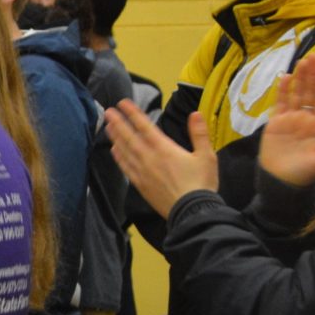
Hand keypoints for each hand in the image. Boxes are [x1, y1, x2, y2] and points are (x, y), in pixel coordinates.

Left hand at [104, 103, 220, 216]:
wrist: (191, 211)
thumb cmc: (201, 183)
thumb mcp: (206, 156)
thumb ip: (199, 133)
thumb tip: (195, 113)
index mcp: (164, 148)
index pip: (145, 126)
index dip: (133, 113)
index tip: (122, 103)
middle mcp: (149, 157)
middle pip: (129, 136)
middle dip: (118, 122)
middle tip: (108, 111)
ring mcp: (142, 172)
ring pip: (124, 151)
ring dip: (115, 137)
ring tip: (108, 126)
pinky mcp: (140, 185)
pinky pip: (125, 168)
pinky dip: (118, 157)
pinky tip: (114, 151)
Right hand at [258, 54, 314, 188]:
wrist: (281, 181)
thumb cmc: (304, 174)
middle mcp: (307, 119)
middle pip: (311, 92)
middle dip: (313, 75)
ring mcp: (291, 119)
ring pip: (297, 94)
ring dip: (300, 78)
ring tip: (303, 62)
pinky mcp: (276, 123)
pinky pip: (280, 103)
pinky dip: (283, 90)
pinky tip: (285, 77)